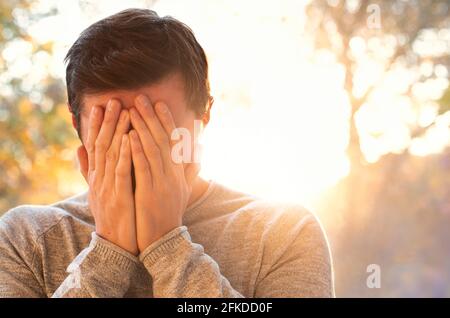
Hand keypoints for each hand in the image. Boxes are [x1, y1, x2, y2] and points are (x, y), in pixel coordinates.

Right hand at [77, 99, 137, 254]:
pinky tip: (131, 139)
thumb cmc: (111, 215)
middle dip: (108, 121)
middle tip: (113, 100)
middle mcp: (100, 179)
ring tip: (124, 111)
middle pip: (102, 145)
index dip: (97, 125)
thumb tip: (78, 148)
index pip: (96, 145)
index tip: (101, 105)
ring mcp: (108, 187)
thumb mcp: (96, 190)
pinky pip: (122, 173)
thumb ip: (88, 169)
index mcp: (97, 176)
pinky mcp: (119, 197)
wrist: (116, 243)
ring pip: (112, 155)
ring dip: (118, 132)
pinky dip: (126, 155)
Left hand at [129, 95, 199, 251]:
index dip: (166, 121)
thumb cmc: (170, 213)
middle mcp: (172, 174)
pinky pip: (143, 169)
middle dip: (152, 118)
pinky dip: (137, 151)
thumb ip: (190, 169)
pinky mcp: (149, 193)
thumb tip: (198, 150)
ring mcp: (162, 183)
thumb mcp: (184, 190)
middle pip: (162, 140)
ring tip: (133, 109)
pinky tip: (129, 136)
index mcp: (178, 172)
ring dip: (143, 128)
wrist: (164, 240)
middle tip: (141, 98)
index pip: (173, 141)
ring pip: (152, 150)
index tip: (158, 103)